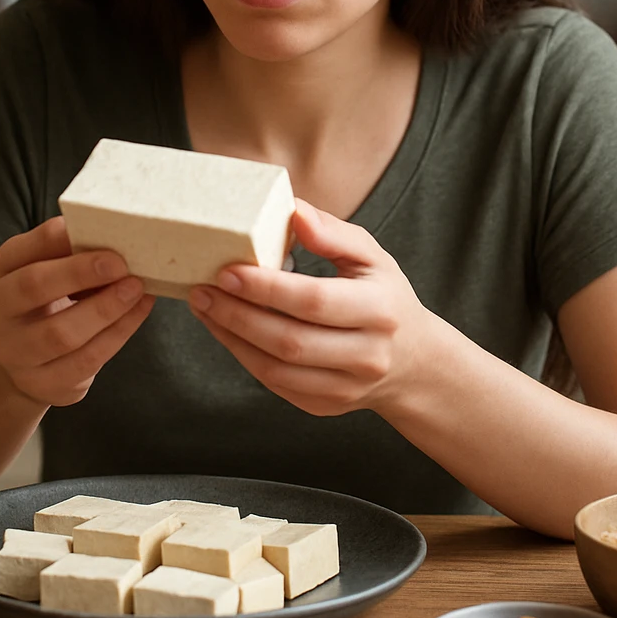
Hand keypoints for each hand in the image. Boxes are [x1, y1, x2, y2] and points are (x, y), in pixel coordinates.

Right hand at [0, 216, 154, 406]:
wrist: (27, 360)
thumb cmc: (46, 301)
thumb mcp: (44, 270)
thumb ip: (64, 250)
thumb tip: (108, 231)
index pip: (18, 251)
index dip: (55, 239)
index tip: (95, 230)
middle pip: (32, 288)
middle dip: (79, 272)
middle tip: (120, 263)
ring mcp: (16, 355)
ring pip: (61, 332)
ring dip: (105, 308)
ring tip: (136, 288)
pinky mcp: (44, 384)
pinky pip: (86, 360)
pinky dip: (118, 333)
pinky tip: (138, 311)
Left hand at [187, 199, 441, 417]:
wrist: (413, 361)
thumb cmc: (384, 297)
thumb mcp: (372, 257)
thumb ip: (333, 233)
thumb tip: (293, 212)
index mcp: (379, 311)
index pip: (314, 301)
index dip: (266, 289)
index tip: (228, 271)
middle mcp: (367, 355)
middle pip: (290, 340)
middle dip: (238, 315)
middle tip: (203, 289)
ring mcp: (346, 387)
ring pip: (276, 369)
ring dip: (232, 338)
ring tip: (205, 307)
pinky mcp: (326, 405)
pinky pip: (275, 384)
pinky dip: (243, 356)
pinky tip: (225, 330)